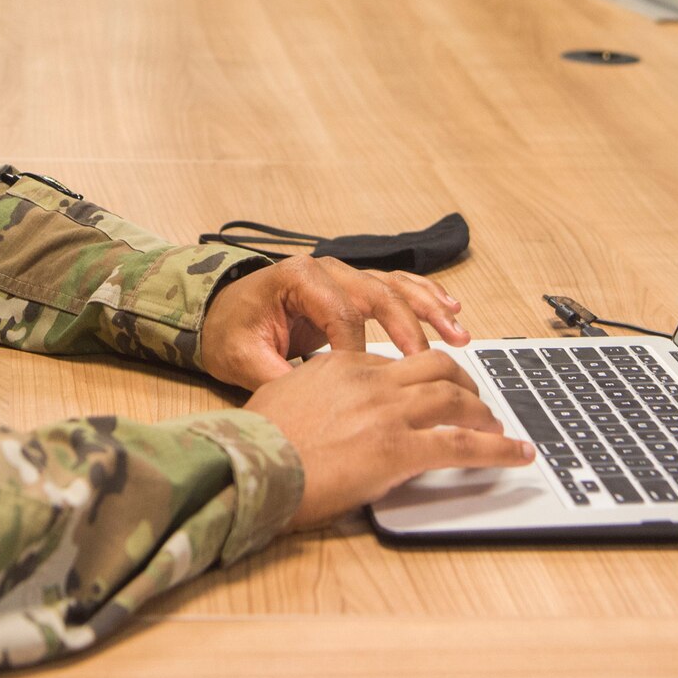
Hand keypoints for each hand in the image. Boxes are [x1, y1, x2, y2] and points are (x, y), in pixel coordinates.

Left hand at [199, 255, 469, 389]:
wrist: (218, 312)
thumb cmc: (230, 332)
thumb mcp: (243, 359)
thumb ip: (278, 379)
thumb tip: (313, 407)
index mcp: (298, 278)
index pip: (340, 313)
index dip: (358, 349)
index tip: (368, 382)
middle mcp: (326, 270)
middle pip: (377, 293)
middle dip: (408, 326)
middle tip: (431, 359)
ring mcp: (342, 275)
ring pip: (394, 286)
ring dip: (428, 310)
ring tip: (458, 333)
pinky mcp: (352, 288)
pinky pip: (395, 285)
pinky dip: (424, 296)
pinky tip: (451, 308)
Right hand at [244, 348, 535, 526]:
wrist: (251, 466)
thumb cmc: (257, 443)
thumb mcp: (280, 397)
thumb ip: (310, 392)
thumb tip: (320, 404)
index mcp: (342, 365)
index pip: (394, 361)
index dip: (420, 376)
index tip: (430, 390)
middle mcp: (370, 380)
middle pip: (436, 367)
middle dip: (463, 382)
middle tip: (475, 400)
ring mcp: (388, 412)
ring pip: (456, 398)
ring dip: (484, 412)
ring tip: (498, 427)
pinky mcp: (400, 450)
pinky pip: (463, 445)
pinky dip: (498, 449)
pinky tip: (517, 454)